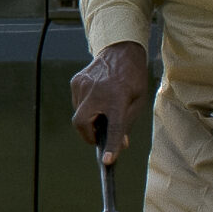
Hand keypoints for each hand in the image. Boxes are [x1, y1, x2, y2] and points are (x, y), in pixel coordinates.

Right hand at [67, 43, 152, 158]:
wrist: (121, 50)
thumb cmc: (133, 78)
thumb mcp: (137, 102)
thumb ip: (126, 124)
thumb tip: (117, 145)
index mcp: (118, 97)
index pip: (113, 126)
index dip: (110, 145)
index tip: (107, 161)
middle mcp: (96, 91)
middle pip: (81, 124)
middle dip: (88, 136)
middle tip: (99, 138)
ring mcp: (83, 85)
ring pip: (78, 114)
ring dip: (89, 120)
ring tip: (103, 110)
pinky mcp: (75, 82)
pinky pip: (77, 103)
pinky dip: (86, 108)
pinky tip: (98, 98)